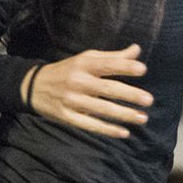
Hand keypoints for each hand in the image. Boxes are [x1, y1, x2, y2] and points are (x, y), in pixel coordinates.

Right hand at [24, 43, 153, 139]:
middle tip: (149, 100)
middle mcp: (78, 81)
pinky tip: (124, 133)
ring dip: (123, 114)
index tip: (143, 69)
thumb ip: (112, 57)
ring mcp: (72, 101)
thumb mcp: (86, 59)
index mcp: (83, 64)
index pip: (107, 65)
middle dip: (129, 95)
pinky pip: (90, 125)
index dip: (124, 66)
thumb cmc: (68, 70)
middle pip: (107, 89)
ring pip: (101, 109)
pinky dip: (107, 130)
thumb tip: (137, 50)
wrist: (34, 86)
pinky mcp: (67, 117)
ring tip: (143, 118)